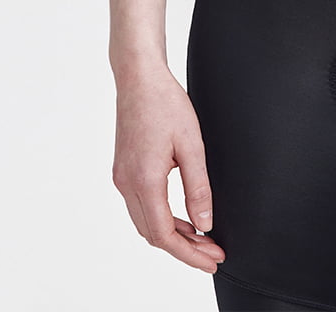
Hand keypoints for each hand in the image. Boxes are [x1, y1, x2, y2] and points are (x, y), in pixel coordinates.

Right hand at [111, 66, 226, 273]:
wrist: (139, 78)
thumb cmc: (165, 103)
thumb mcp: (191, 144)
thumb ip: (198, 187)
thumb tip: (205, 224)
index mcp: (144, 180)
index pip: (165, 235)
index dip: (190, 253)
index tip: (213, 258)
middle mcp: (127, 184)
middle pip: (154, 235)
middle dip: (184, 250)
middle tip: (213, 252)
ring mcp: (122, 178)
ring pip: (145, 223)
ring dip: (172, 236)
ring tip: (202, 238)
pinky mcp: (123, 171)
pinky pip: (141, 207)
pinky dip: (162, 219)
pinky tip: (182, 217)